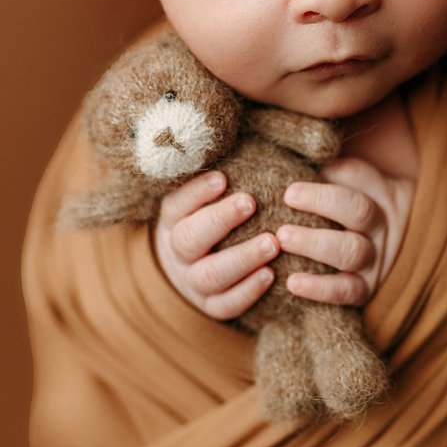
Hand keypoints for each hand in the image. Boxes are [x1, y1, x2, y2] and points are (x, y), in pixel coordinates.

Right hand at [152, 170, 280, 320]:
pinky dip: (247, 292)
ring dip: (242, 258)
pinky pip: (225, 305)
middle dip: (220, 220)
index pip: (177, 204)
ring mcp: (192, 282)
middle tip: (251, 202)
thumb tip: (257, 139)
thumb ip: (224, 174)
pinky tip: (270, 275)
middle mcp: (178, 251)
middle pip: (190, 239)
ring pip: (210, 275)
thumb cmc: (213, 215)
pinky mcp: (210, 306)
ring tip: (273, 243)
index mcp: (173, 219)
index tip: (223, 177)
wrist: (193, 266)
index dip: (197, 192)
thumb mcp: (208, 194)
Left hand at [277, 157, 414, 305]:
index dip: (326, 185)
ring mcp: (375, 259)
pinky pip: (347, 291)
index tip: (290, 191)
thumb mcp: (355, 184)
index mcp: (378, 193)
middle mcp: (380, 225)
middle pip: (359, 212)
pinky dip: (320, 289)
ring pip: (351, 252)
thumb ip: (329, 173)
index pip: (359, 178)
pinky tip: (293, 283)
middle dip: (322, 204)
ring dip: (315, 245)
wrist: (398, 252)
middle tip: (287, 200)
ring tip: (283, 238)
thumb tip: (290, 163)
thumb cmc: (357, 209)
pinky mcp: (366, 289)